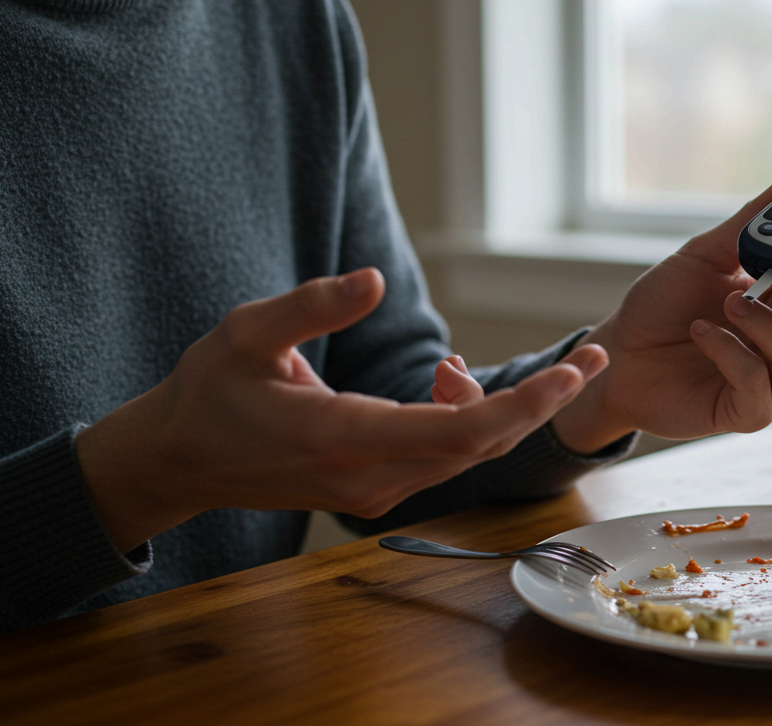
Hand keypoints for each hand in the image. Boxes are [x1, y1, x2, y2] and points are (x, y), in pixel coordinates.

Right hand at [77, 267, 607, 552]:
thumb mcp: (245, 332)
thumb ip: (311, 306)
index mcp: (341, 439)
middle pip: (481, 447)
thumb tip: (375, 278)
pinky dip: (467, 420)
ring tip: (482, 365)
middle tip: (591, 358)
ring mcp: (375, 491)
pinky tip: (444, 382)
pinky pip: (442, 458)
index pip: (459, 431)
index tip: (574, 371)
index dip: (524, 403)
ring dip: (503, 411)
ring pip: (467, 455)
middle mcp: (370, 477)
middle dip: (540, 404)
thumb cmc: (208, 392)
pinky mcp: (376, 490)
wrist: (180, 462)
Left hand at [551, 173, 771, 451]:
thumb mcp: (705, 254)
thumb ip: (749, 224)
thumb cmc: (662, 306)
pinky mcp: (745, 411)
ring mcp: (770, 382)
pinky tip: (702, 332)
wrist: (617, 352)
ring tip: (730, 301)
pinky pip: (759, 386)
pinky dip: (731, 352)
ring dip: (768, 325)